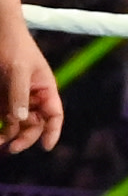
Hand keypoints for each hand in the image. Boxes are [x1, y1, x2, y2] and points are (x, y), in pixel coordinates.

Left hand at [0, 9, 57, 155]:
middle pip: (33, 124)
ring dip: (6, 135)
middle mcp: (31, 97)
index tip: (46, 147)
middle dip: (24, 137)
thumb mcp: (17, 70)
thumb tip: (18, 121)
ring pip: (14, 124)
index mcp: (45, 89)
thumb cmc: (12, 47)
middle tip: (11, 148)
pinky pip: (0, 117)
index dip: (53, 131)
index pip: (54, 115)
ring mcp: (13, 98)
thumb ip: (18, 95)